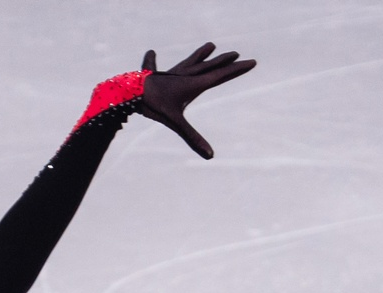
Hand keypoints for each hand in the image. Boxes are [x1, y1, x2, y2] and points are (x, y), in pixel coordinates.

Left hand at [137, 42, 254, 158]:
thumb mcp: (175, 122)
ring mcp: (172, 74)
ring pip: (191, 62)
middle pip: (210, 66)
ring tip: (211, 45)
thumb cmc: (154, 105)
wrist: (130, 92)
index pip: (220, 75)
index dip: (237, 70)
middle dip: (225, 62)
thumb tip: (210, 156)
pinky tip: (150, 52)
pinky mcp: (158, 75)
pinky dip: (153, 59)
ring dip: (202, 55)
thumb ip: (192, 137)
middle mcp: (185, 75)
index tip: (252, 61)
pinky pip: (159, 65)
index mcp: (194, 84)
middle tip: (237, 54)